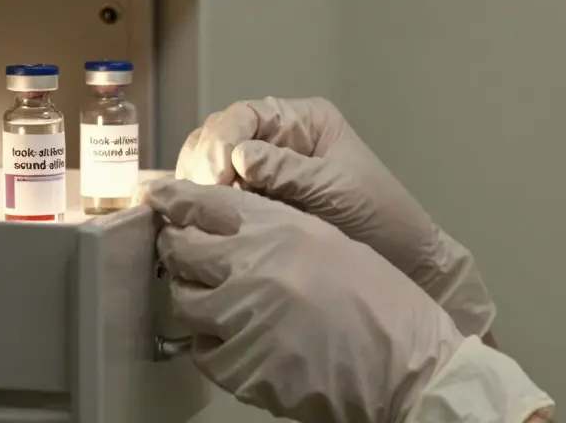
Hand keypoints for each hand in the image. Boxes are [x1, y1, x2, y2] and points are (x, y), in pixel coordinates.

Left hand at [146, 177, 551, 422]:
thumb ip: (273, 228)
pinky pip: (201, 349)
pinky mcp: (239, 367)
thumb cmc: (378, 300)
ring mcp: (242, 319)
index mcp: (280, 228)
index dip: (174, 199)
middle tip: (187, 255)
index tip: (159, 198)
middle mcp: (253, 266)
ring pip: (183, 300)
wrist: (406, 363)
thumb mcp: (328, 241)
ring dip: (192, 296)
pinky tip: (236, 339)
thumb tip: (225, 222)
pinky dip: (210, 343)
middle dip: (179, 249)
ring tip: (216, 301)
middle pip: (181, 248)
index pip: (204, 203)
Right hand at [175, 96, 495, 336]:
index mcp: (302, 121)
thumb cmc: (380, 216)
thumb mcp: (336, 188)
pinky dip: (205, 209)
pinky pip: (218, 200)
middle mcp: (277, 140)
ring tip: (199, 216)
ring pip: (209, 167)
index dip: (221, 141)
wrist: (402, 262)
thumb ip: (287, 172)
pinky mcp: (256, 207)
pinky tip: (202, 226)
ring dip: (198, 187)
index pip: (244, 116)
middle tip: (200, 200)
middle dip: (203, 163)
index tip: (217, 176)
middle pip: (217, 137)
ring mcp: (263, 174)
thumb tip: (238, 157)